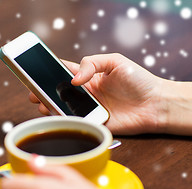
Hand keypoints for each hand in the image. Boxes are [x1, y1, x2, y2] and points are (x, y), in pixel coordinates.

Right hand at [29, 53, 168, 134]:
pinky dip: (65, 121)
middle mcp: (86, 93)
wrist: (157, 104)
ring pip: (64, 108)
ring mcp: (90, 109)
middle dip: (44, 92)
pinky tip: (57, 117)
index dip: (49, 72)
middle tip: (34, 92)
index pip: (64, 72)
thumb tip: (73, 79)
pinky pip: (77, 123)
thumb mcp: (115, 61)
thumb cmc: (139, 80)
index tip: (35, 71)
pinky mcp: (95, 124)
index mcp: (90, 76)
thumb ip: (92, 63)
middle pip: (59, 92)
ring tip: (42, 104)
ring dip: (51, 107)